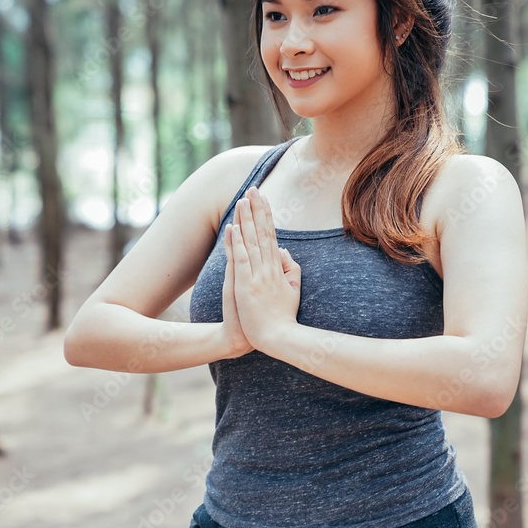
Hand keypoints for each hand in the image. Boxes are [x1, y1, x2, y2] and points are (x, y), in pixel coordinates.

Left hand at [225, 186, 301, 349]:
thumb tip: (284, 251)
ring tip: (242, 199)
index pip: (271, 236)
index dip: (266, 216)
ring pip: (251, 242)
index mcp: (278, 269)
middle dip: (257, 210)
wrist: (279, 339)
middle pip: (262, 233)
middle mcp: (269, 269)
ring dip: (246, 220)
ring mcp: (258, 277)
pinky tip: (233, 227)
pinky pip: (241, 259)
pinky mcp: (246, 286)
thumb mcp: (293, 291)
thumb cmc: (283, 318)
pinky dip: (236, 243)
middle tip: (253, 188)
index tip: (262, 199)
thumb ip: (291, 270)